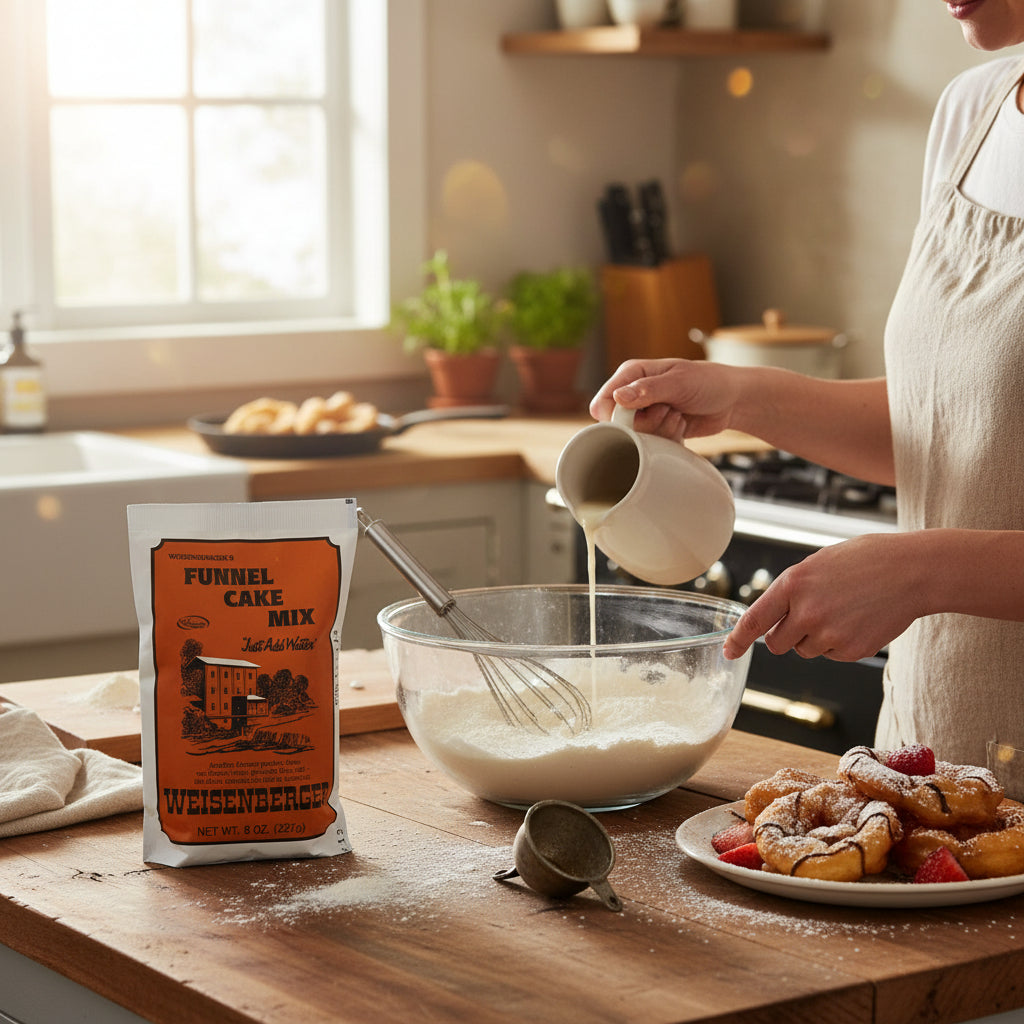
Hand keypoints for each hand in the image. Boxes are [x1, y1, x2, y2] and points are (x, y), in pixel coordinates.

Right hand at [589, 358, 741, 441]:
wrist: (731, 400)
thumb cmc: (708, 381)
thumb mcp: (679, 382)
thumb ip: (648, 390)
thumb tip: (618, 398)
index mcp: (631, 374)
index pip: (602, 403)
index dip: (616, 417)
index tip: (639, 416)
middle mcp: (633, 394)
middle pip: (619, 425)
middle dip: (646, 425)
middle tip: (668, 411)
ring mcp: (645, 413)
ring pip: (636, 438)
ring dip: (661, 431)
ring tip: (678, 415)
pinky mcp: (656, 429)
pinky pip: (651, 445)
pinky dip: (669, 439)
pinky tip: (681, 424)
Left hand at [723, 534, 925, 661]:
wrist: (912, 571)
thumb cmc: (865, 560)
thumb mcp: (818, 564)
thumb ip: (793, 589)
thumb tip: (776, 616)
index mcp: (793, 584)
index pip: (754, 620)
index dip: (738, 639)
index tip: (729, 651)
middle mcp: (806, 612)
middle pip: (777, 643)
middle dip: (785, 636)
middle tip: (807, 618)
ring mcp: (829, 635)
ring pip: (805, 650)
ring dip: (815, 638)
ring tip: (842, 611)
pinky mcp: (851, 651)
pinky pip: (832, 655)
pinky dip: (840, 644)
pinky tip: (858, 620)